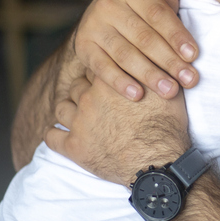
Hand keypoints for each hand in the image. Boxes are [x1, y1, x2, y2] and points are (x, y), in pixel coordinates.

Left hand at [46, 74, 190, 185]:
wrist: (158, 161)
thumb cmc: (166, 126)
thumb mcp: (167, 89)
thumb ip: (156, 71)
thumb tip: (159, 59)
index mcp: (109, 80)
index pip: (97, 66)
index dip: (104, 73)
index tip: (109, 80)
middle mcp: (89, 97)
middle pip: (77, 85)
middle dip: (85, 90)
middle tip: (96, 100)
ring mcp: (79, 122)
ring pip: (62, 108)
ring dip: (68, 110)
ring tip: (78, 117)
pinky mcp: (74, 147)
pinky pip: (52, 137)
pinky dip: (55, 136)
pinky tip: (61, 136)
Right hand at [71, 0, 198, 100]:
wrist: (102, 12)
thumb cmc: (142, 4)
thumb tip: (188, 9)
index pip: (157, 13)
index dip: (176, 36)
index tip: (193, 56)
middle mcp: (108, 2)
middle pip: (143, 37)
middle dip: (169, 61)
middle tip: (189, 80)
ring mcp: (92, 25)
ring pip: (125, 54)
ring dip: (149, 75)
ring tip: (169, 90)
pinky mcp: (83, 46)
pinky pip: (102, 67)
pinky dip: (120, 82)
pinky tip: (137, 95)